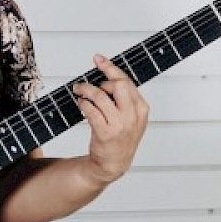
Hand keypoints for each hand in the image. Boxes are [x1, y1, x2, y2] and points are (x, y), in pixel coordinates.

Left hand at [72, 54, 148, 183]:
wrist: (113, 163)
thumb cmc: (120, 136)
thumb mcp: (130, 116)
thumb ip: (123, 97)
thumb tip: (107, 74)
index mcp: (141, 108)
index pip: (126, 81)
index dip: (110, 67)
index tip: (98, 59)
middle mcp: (132, 115)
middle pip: (118, 85)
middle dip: (101, 78)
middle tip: (89, 82)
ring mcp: (119, 125)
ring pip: (100, 96)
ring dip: (85, 90)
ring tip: (79, 90)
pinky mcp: (105, 133)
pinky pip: (91, 110)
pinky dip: (83, 103)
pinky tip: (81, 103)